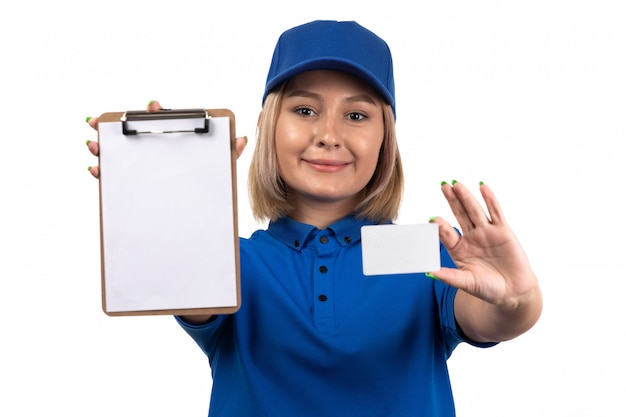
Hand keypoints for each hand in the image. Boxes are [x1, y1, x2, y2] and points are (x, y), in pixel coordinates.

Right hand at [86, 100, 248, 178]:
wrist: (200, 211)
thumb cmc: (208, 181)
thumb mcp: (219, 168)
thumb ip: (228, 153)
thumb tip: (242, 138)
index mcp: (174, 141)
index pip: (164, 121)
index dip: (156, 112)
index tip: (152, 105)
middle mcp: (155, 151)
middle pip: (132, 134)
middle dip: (114, 126)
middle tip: (101, 121)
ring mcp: (143, 166)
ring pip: (118, 153)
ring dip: (102, 147)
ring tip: (93, 145)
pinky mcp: (134, 183)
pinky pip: (115, 176)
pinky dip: (104, 171)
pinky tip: (96, 169)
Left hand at [429, 181, 540, 322]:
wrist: (513, 292)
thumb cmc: (488, 289)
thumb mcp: (466, 283)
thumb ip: (449, 276)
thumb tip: (427, 272)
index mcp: (458, 249)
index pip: (446, 234)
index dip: (440, 226)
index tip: (432, 219)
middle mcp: (470, 237)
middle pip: (459, 215)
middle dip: (451, 201)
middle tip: (442, 186)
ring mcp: (486, 232)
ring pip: (474, 211)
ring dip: (466, 197)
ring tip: (456, 184)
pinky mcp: (502, 231)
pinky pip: (495, 212)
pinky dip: (489, 200)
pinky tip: (482, 187)